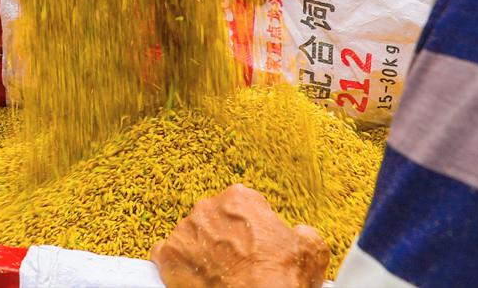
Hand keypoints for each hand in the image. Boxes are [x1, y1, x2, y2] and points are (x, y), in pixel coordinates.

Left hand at [150, 184, 327, 287]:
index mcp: (240, 199)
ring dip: (202, 250)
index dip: (252, 228)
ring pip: (192, 236)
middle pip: (215, 219)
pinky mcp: (168, 256)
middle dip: (226, 238)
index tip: (256, 244)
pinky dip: (177, 265)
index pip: (243, 205)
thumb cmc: (280, 279)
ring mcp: (185, 232)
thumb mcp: (312, 250)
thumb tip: (301, 233)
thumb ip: (303, 232)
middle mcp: (208, 208)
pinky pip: (166, 255)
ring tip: (221, 273)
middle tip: (240, 261)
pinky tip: (193, 276)